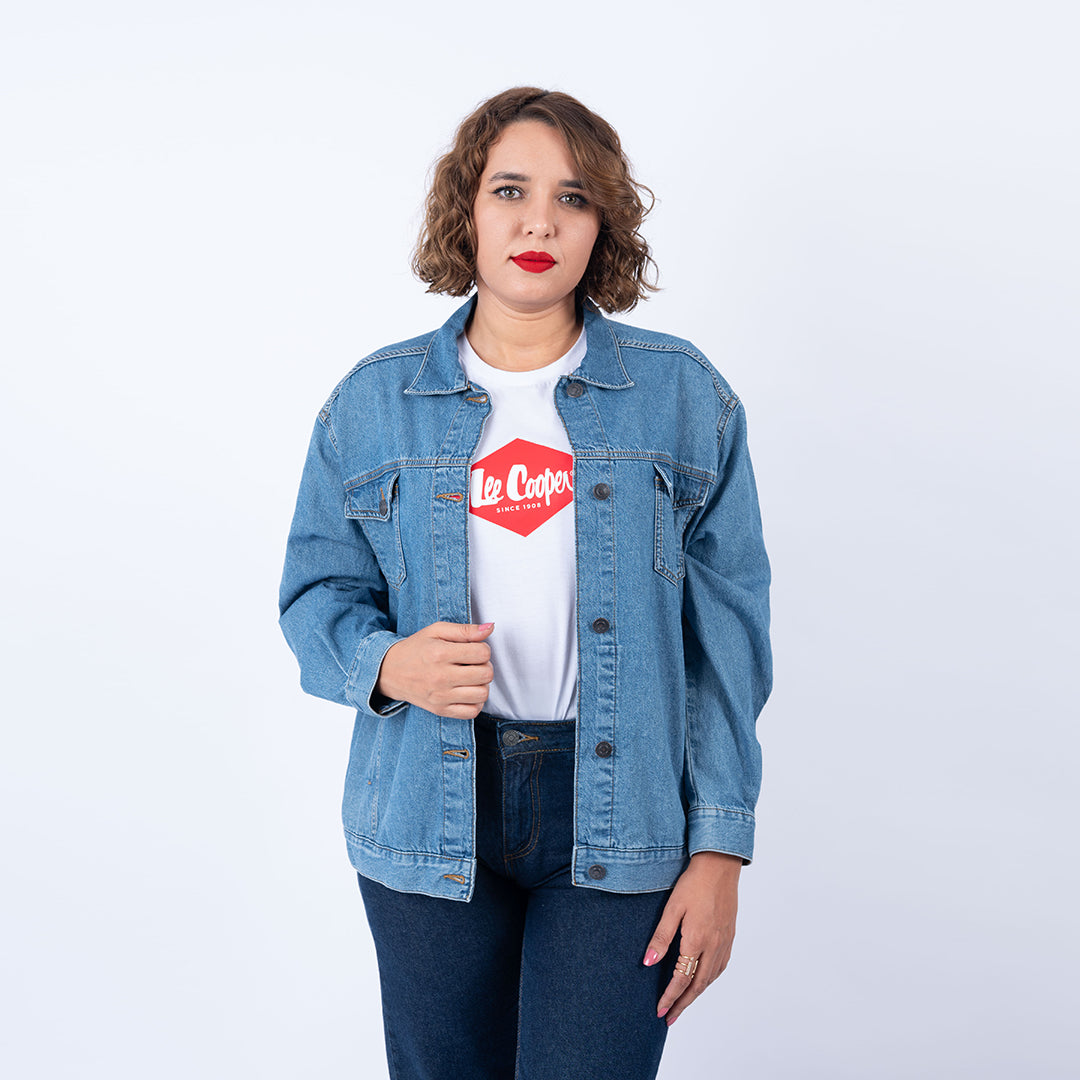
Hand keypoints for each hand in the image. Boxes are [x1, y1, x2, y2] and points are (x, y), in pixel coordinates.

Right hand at [375, 621, 494, 718]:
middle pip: (486, 674)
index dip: (483, 649)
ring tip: (471, 678)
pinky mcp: (440, 710)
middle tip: (474, 663)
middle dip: (485, 666)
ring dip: (482, 684)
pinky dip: (476, 702)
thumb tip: (490, 628)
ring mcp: (441, 696)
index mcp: (440, 653)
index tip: (474, 649)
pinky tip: (467, 691)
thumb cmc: (416, 649)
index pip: (482, 653)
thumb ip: (465, 629)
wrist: (389, 672)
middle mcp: (441, 677)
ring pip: (482, 694)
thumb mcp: (436, 631)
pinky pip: (472, 712)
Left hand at [644, 851, 740, 1025]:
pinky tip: (702, 981)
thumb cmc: (693, 883)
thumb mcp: (672, 908)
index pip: (682, 979)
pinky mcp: (730, 936)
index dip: (670, 997)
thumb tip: (648, 963)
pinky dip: (709, 980)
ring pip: (711, 978)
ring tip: (682, 1004)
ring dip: (696, 994)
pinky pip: (720, 966)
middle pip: (698, 985)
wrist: (720, 866)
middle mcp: (714, 945)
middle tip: (670, 1018)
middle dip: (683, 1004)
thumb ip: (661, 937)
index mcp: (697, 940)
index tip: (660, 1011)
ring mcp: (724, 942)